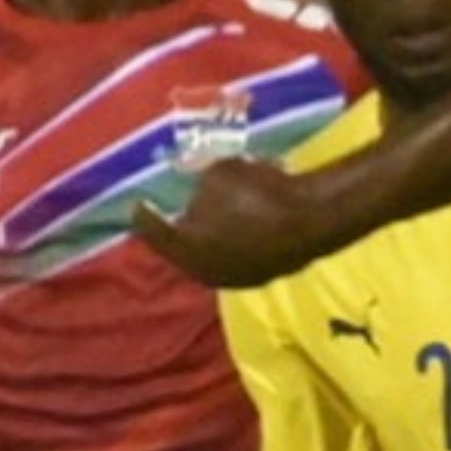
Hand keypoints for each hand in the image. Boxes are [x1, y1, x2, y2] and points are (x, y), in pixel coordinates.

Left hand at [132, 158, 325, 288]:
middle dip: (182, 228)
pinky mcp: (265, 276)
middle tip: (180, 209)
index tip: (138, 203)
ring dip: (214, 235)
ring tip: (218, 213)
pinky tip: (248, 220)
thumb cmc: (257, 193)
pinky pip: (242, 254)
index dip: (144, 214)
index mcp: (185, 247)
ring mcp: (237, 278)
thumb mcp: (219, 172)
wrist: (312, 218)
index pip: (153, 230)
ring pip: (216, 253)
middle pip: (185, 247)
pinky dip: (239, 239)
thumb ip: (199, 179)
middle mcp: (205, 271)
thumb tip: (196, 182)